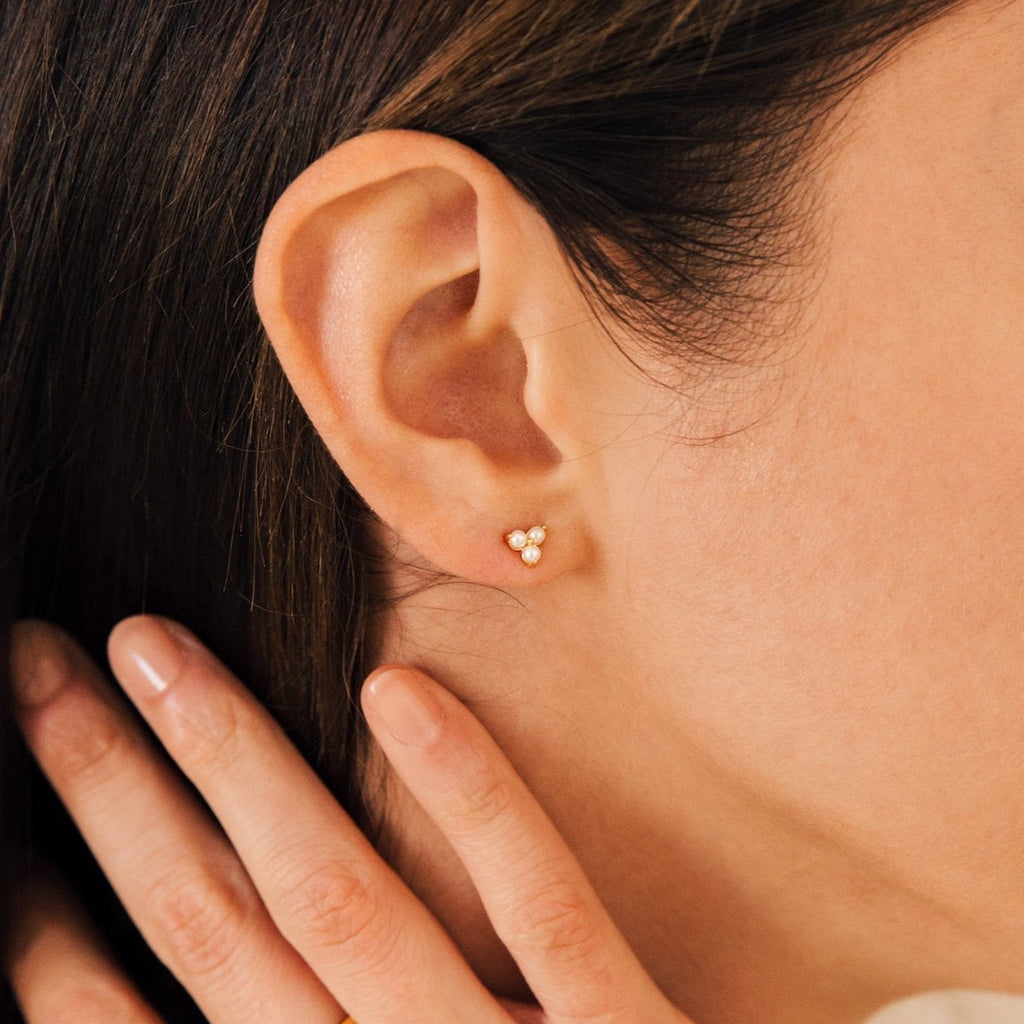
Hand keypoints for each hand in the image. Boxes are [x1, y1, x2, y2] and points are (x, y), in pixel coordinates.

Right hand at [7, 616, 691, 1023]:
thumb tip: (187, 985)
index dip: (55, 936)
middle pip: (214, 926)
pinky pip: (542, 903)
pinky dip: (466, 797)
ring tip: (154, 647)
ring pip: (338, 899)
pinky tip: (394, 688)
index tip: (9, 826)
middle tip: (43, 664)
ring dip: (235, 763)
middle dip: (111, 792)